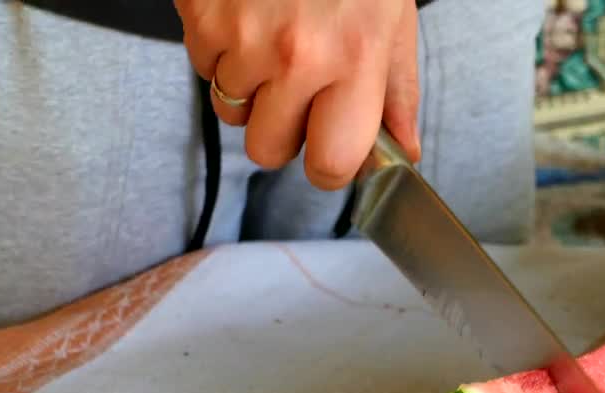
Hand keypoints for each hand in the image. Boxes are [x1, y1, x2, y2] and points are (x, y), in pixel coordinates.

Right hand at [174, 0, 421, 189]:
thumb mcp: (391, 18)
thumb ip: (397, 92)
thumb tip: (404, 153)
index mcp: (356, 58)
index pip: (331, 164)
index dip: (326, 165)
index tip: (327, 150)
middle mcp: (298, 56)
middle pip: (267, 150)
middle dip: (279, 129)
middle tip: (296, 89)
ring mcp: (242, 38)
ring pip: (229, 110)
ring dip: (248, 85)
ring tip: (272, 36)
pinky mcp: (200, 17)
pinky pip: (202, 66)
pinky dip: (220, 50)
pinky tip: (247, 14)